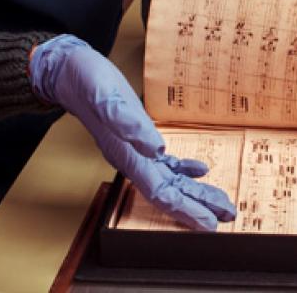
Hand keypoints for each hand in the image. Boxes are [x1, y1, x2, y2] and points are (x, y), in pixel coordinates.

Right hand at [29, 35, 235, 230]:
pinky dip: (183, 169)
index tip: (207, 224)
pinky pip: (164, 162)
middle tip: (227, 216)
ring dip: (195, 191)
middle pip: (168, 192)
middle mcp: (131, 157)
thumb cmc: (86, 82)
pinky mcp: (137, 137)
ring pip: (169, 180)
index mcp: (124, 154)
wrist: (69, 72)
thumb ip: (129, 123)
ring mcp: (134, 149)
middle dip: (197, 205)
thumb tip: (157, 147)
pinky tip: (199, 170)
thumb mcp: (106, 97)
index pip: (159, 192)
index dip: (184, 209)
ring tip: (219, 202)